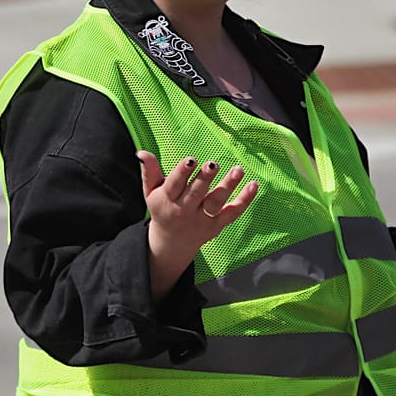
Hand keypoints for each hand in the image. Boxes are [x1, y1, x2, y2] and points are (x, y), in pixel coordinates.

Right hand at [139, 152, 257, 295]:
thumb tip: (141, 152)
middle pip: (197, 193)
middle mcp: (185, 210)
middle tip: (213, 163)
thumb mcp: (151, 192)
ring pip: (216, 202)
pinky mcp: (216, 225)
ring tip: (238, 170)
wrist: (171, 243)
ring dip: (228, 186)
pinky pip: (232, 213)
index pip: (175, 185)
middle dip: (205, 178)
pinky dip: (245, 201)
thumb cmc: (162, 209)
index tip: (191, 160)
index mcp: (168, 200)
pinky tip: (253, 185)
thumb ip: (150, 172)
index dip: (183, 172)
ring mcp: (202, 219)